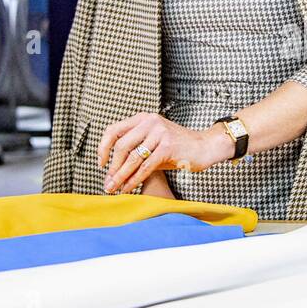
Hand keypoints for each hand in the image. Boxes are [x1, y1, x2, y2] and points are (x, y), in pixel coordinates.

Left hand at [97, 113, 232, 193]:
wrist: (205, 146)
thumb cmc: (178, 146)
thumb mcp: (154, 141)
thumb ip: (136, 149)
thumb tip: (114, 171)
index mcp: (143, 118)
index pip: (113, 130)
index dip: (103, 148)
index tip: (101, 163)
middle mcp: (149, 122)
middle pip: (121, 146)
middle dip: (112, 168)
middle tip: (108, 183)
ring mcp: (159, 134)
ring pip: (132, 158)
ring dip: (120, 176)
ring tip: (114, 188)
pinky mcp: (168, 148)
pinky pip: (146, 167)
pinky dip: (134, 180)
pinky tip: (129, 188)